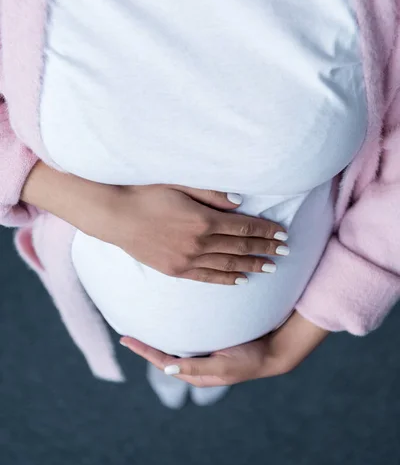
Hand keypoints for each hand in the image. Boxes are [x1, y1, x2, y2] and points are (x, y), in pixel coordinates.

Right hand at [98, 183, 288, 284]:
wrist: (114, 215)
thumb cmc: (145, 193)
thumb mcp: (180, 184)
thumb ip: (212, 193)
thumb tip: (239, 202)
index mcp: (203, 220)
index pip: (243, 227)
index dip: (265, 230)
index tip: (282, 234)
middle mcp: (199, 243)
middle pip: (240, 247)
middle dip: (265, 249)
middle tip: (285, 252)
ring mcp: (187, 260)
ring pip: (227, 264)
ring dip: (251, 266)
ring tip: (270, 268)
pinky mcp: (175, 270)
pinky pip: (207, 277)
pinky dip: (226, 279)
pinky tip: (240, 280)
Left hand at [120, 311, 329, 386]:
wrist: (273, 352)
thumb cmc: (249, 360)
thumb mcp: (221, 366)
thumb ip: (195, 366)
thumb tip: (166, 368)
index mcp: (195, 373)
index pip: (162, 361)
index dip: (143, 350)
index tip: (126, 339)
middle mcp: (196, 365)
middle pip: (164, 355)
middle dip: (147, 345)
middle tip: (129, 332)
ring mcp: (204, 355)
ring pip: (175, 347)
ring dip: (159, 339)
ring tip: (144, 327)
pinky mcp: (212, 345)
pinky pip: (188, 339)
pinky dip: (176, 332)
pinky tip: (171, 322)